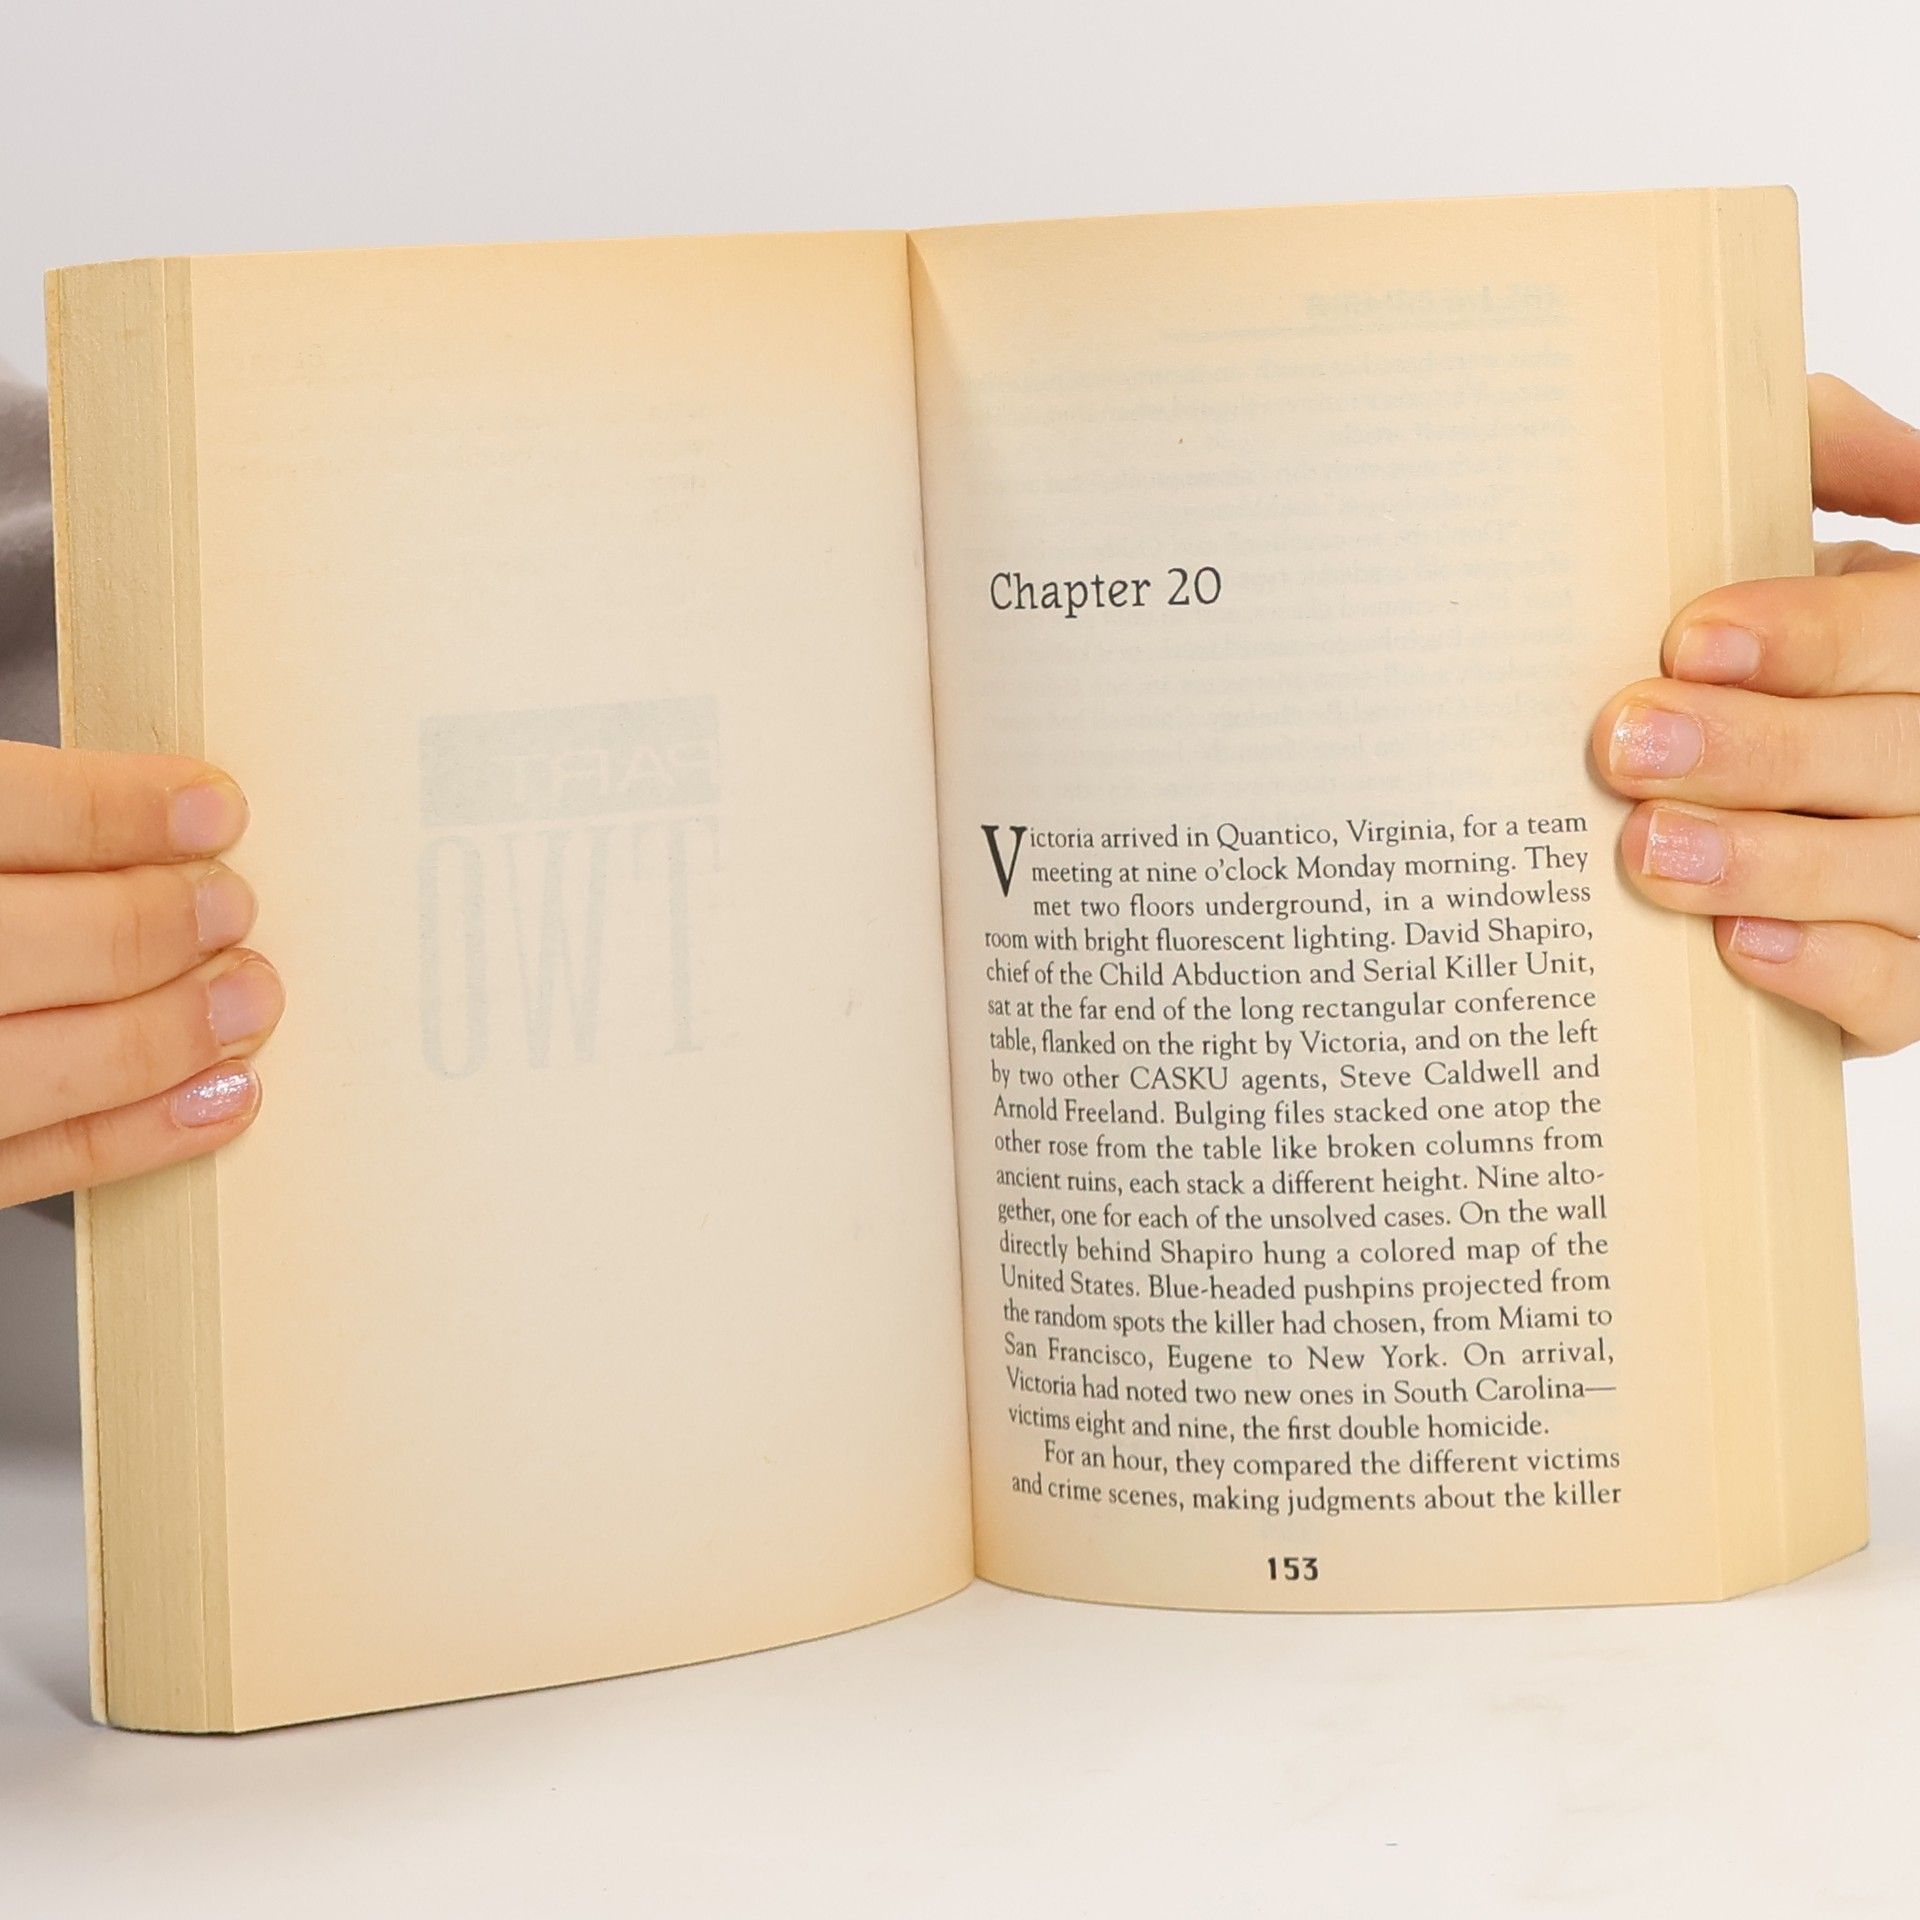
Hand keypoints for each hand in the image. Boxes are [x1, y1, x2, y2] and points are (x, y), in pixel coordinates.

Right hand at [0, 745, 281, 1206]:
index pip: (9, 809)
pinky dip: (139, 1134)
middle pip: (47, 940)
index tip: (212, 806)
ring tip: (245, 998)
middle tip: (230, 905)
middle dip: (162, 922)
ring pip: (52, 1062)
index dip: (124, 806)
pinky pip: (29, 1164)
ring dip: (175, 1031)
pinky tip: (214, 1098)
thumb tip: (129, 810)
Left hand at [1593, 375, 1919, 1054]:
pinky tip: (1739, 948)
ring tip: (1651, 849)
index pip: (1907, 631)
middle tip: (1629, 742)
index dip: (1808, 635)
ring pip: (1900, 873)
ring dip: (1771, 862)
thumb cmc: (1779, 664)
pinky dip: (1826, 968)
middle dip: (1760, 749)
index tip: (1691, 638)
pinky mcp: (1913, 981)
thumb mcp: (1800, 550)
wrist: (1774, 816)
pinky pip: (1898, 988)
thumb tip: (1813, 423)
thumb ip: (1816, 465)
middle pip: (1898, 754)